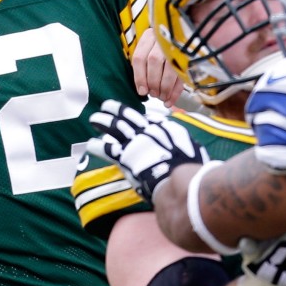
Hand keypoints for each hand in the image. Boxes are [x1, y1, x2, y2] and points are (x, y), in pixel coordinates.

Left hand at [86, 99, 207, 201]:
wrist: (179, 179)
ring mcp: (135, 143)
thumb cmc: (190, 168)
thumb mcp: (194, 151)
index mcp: (165, 128)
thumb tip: (194, 152)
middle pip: (128, 116)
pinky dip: (97, 146)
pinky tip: (90, 145)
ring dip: (102, 121)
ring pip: (114, 127)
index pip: (149, 119)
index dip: (141, 118)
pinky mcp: (124, 157)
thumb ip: (188, 148)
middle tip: (107, 105)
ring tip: (94, 119)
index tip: (135, 117)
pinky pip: (106, 149)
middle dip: (116, 110)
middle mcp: (148, 131)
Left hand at [132, 27, 184, 107]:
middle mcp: (163, 39)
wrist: (182, 36)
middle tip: (153, 94)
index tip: (142, 91)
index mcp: (149, 37)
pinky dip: (176, 90)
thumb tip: (143, 91)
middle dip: (153, 82)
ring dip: (165, 87)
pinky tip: (171, 100)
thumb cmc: (160, 49)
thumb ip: (143, 67)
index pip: (140, 58)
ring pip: (169, 67)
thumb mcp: (148, 52)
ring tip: (162, 97)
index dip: (139, 77)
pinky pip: (183, 74)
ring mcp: (178, 45)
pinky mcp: (190, 56)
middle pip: (154, 61)